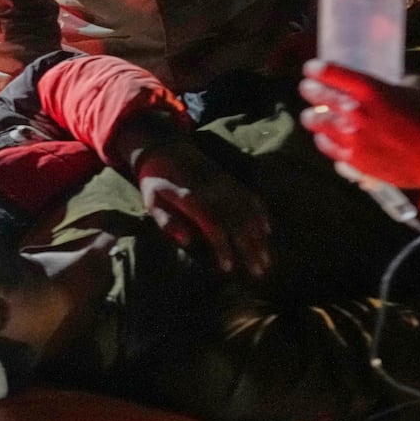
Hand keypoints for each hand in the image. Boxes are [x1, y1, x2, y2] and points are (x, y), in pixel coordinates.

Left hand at [136, 140, 272, 278]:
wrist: (165, 148)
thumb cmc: (155, 181)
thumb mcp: (151, 201)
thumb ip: (167, 221)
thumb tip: (187, 242)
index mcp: (192, 198)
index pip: (214, 226)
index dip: (223, 248)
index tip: (228, 268)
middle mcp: (213, 191)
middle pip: (238, 222)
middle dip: (250, 248)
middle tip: (259, 272)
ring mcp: (225, 184)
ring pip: (249, 212)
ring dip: (260, 237)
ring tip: (268, 259)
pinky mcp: (230, 180)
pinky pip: (250, 196)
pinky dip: (261, 213)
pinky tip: (267, 230)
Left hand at [298, 60, 419, 188]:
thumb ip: (400, 79)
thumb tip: (392, 78)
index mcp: (370, 89)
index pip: (329, 72)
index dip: (316, 69)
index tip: (312, 68)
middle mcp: (354, 112)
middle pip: (317, 95)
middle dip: (309, 89)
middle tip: (308, 88)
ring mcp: (351, 137)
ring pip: (316, 123)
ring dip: (312, 116)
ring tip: (312, 115)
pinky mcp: (354, 159)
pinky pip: (327, 147)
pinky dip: (324, 140)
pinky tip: (325, 137)